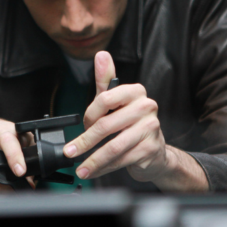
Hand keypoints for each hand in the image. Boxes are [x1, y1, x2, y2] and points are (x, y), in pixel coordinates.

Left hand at [63, 51, 167, 182]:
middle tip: (71, 151)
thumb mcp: (116, 100)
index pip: (105, 98)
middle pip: (107, 125)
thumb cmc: (131, 123)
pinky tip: (94, 171)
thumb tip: (101, 55)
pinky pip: (121, 160)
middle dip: (85, 141)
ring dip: (93, 160)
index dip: (89, 114)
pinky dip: (104, 168)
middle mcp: (146, 107)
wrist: (155, 151)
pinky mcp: (151, 149)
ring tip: (80, 168)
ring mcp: (150, 129)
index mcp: (136, 91)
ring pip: (113, 146)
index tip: (82, 125)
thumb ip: (105, 80)